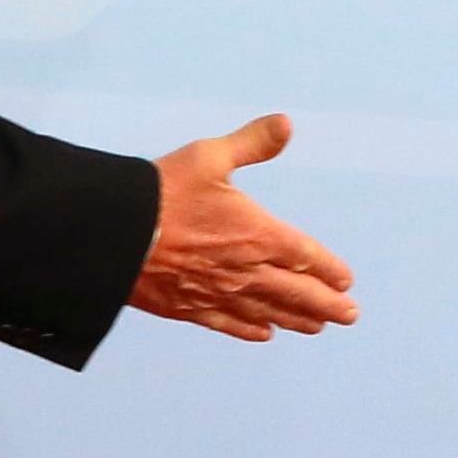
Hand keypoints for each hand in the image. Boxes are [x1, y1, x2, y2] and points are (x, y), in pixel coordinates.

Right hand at [129, 114, 357, 341]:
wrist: (108, 233)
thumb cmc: (160, 191)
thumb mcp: (209, 157)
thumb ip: (251, 143)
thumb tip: (286, 124)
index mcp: (256, 234)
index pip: (306, 256)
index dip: (329, 269)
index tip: (346, 281)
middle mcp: (244, 270)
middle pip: (296, 292)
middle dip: (326, 304)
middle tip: (349, 315)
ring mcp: (216, 292)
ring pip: (267, 312)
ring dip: (296, 319)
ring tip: (318, 326)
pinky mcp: (187, 308)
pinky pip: (228, 323)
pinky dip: (249, 328)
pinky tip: (264, 333)